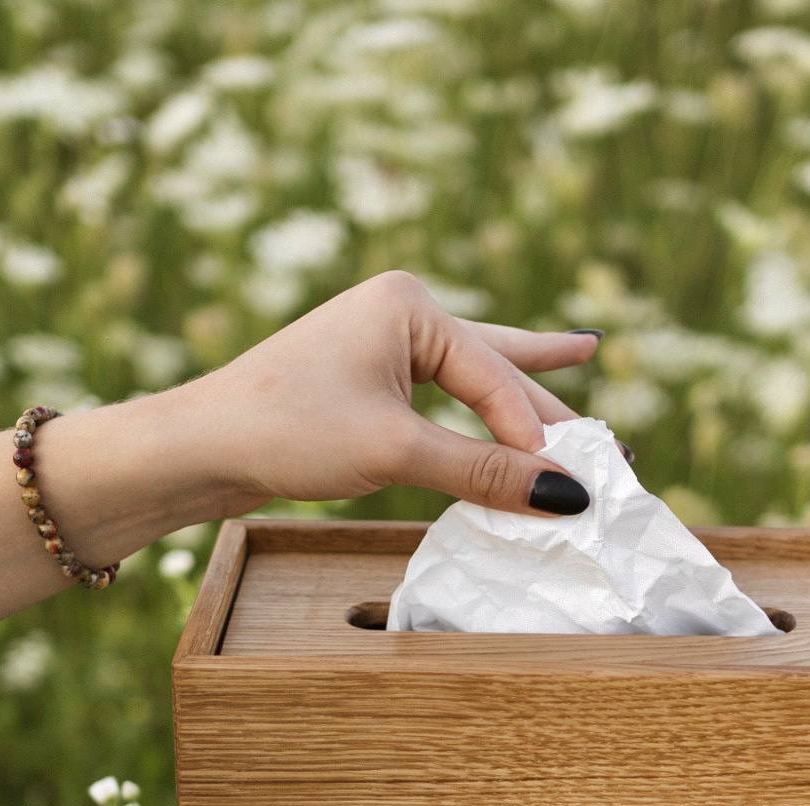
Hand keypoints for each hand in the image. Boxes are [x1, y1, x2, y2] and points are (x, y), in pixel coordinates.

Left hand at [180, 270, 601, 516]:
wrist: (196, 446)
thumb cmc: (285, 430)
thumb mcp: (394, 451)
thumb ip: (483, 470)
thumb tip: (566, 496)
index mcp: (409, 305)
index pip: (494, 379)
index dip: (534, 438)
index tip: (572, 489)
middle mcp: (402, 314)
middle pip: (498, 367)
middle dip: (552, 405)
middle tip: (614, 438)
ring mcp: (384, 345)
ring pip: (475, 378)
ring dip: (525, 396)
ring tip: (585, 355)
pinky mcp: (369, 381)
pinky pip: (445, 399)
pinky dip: (481, 414)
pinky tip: (506, 389)